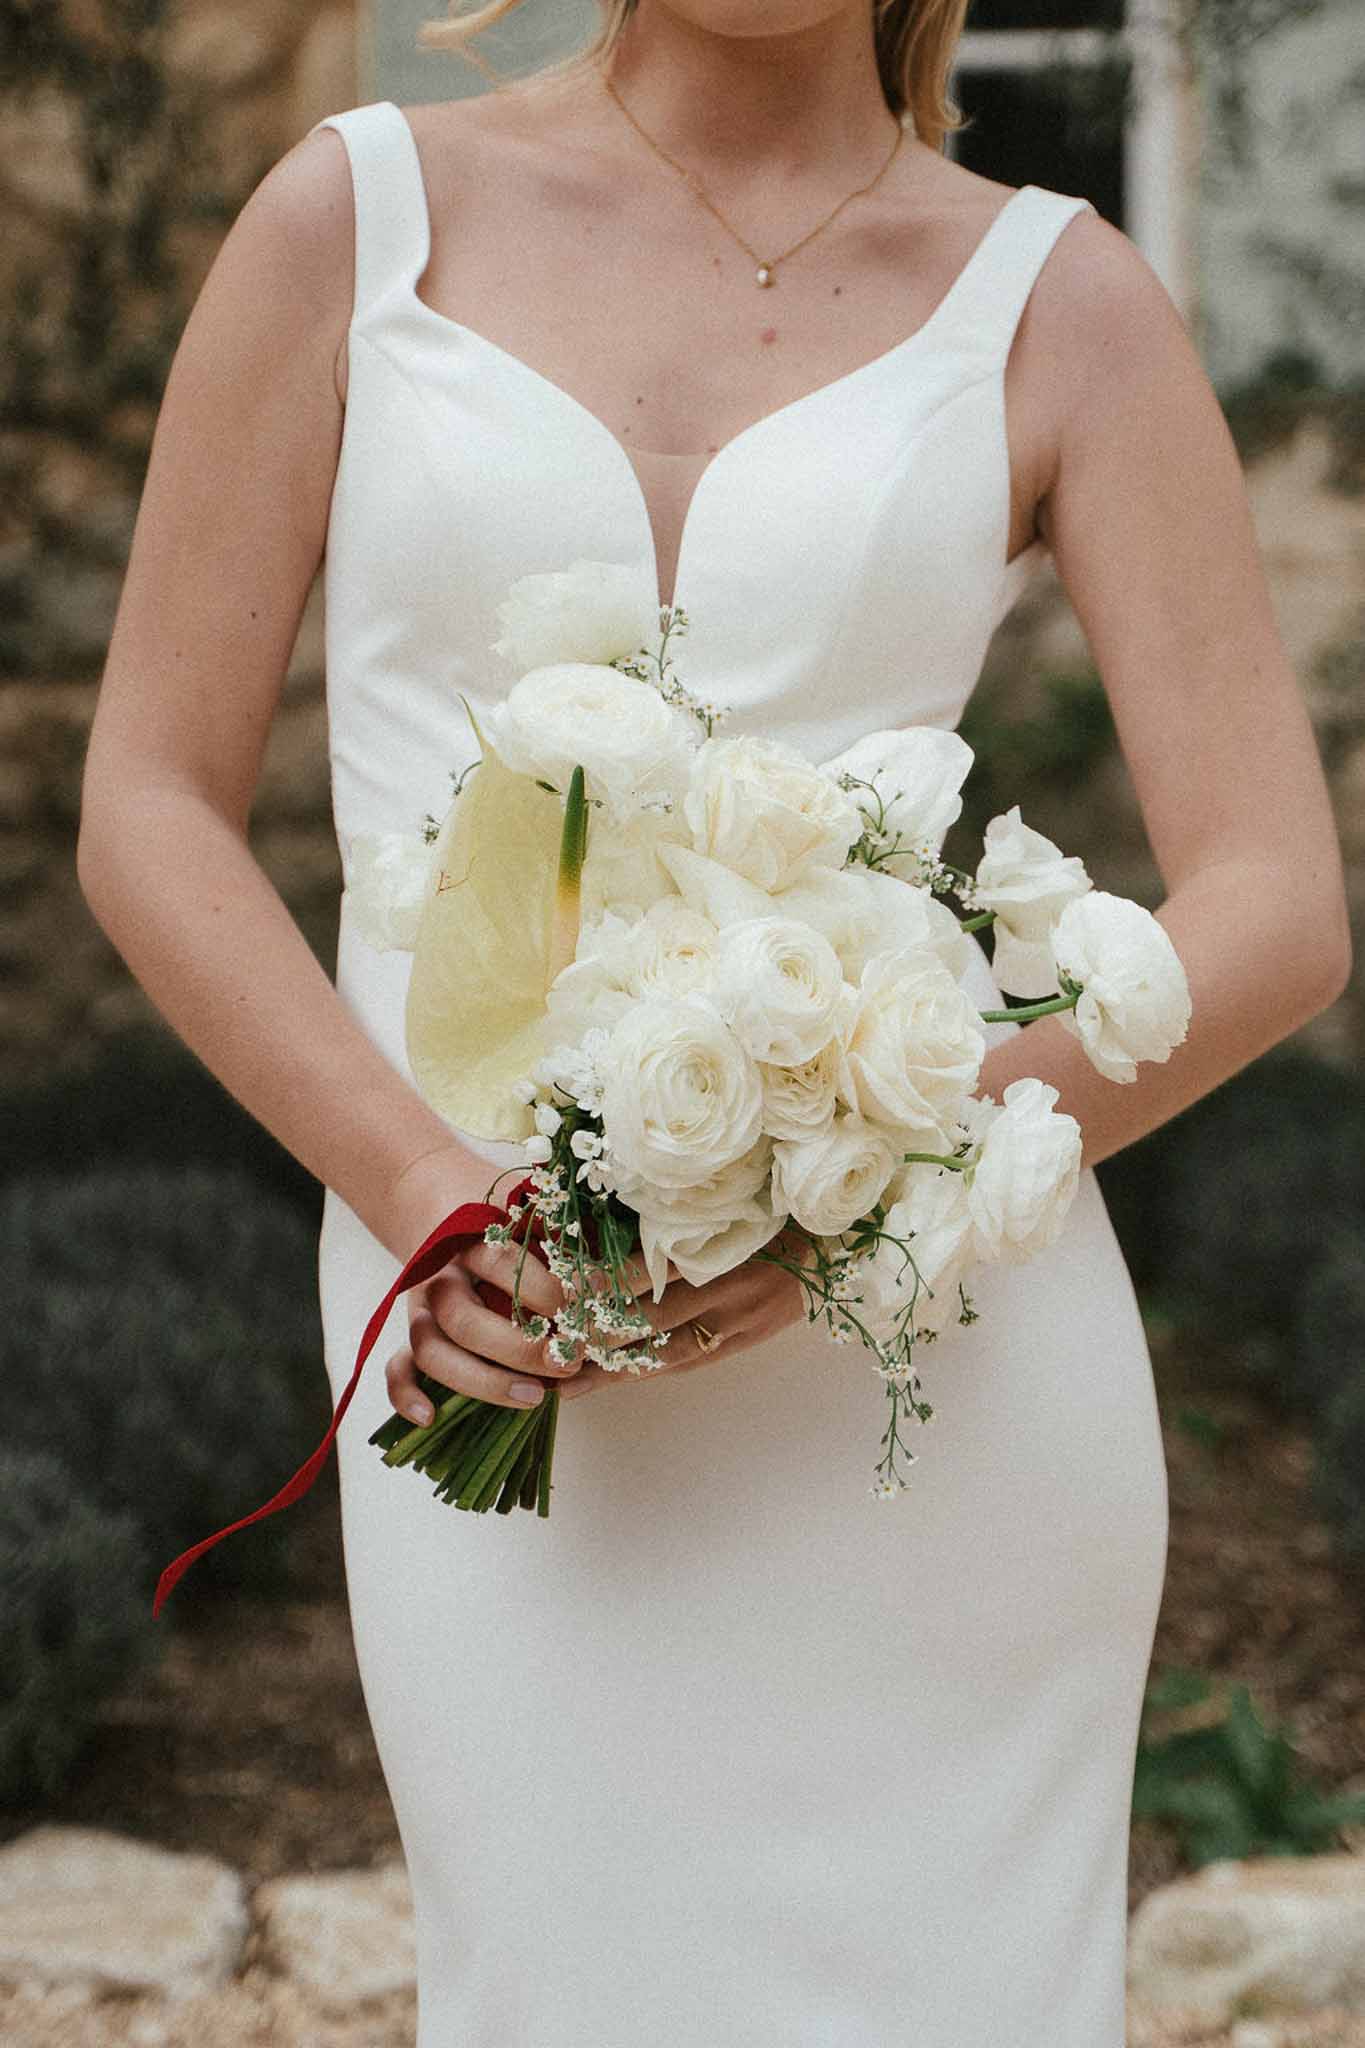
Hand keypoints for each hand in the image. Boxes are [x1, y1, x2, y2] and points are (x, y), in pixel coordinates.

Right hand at [380, 1146, 577, 1424]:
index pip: (503, 1264)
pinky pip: (398, 1366)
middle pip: (464, 1320)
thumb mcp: (535, 1207)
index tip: (590, 1305)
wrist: (439, 1193)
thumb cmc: (505, 1207)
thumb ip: (565, 1233)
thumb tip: (613, 1274)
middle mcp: (442, 1274)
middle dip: (520, 1348)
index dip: (547, 1290)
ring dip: (482, 1381)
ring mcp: (422, 1306)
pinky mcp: (413, 1331)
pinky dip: (406, 1393)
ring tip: (534, 1397)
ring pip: (433, 1350)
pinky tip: (430, 1418)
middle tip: (568, 1359)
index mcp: (471, 1237)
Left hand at [556, 1228, 810, 1401]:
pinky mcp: (745, 1342)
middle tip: (545, 1342)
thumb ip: (670, 1215)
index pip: (646, 1270)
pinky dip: (647, 1372)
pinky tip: (613, 1382)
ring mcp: (737, 1321)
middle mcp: (726, 1287)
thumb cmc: (773, 1211)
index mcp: (719, 1244)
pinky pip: (687, 1362)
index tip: (559, 1287)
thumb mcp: (725, 1204)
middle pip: (647, 1318)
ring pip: (663, 1352)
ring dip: (612, 1367)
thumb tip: (600, 1218)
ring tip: (566, 1382)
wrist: (836, 1244)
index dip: (601, 1282)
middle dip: (593, 1332)